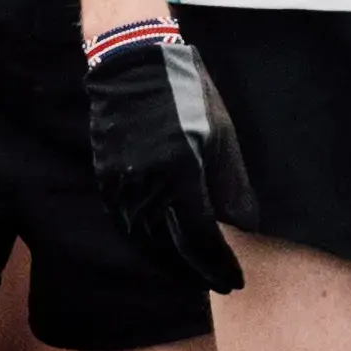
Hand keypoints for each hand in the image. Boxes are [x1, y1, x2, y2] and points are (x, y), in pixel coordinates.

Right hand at [83, 22, 253, 295]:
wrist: (132, 64)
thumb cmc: (186, 94)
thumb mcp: (221, 135)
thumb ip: (232, 186)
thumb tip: (244, 227)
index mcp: (180, 175)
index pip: (200, 239)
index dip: (218, 265)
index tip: (235, 281)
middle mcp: (145, 188)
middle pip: (170, 249)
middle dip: (198, 272)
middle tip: (220, 285)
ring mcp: (120, 187)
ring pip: (145, 243)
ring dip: (171, 264)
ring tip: (195, 275)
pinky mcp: (106, 182)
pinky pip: (126, 226)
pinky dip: (146, 245)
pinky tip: (162, 251)